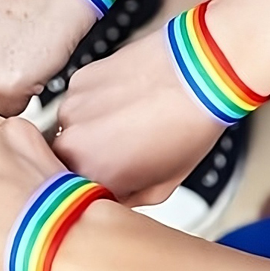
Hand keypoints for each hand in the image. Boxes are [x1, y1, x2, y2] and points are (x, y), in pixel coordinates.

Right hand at [53, 27, 223, 204]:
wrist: (198, 72)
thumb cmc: (189, 125)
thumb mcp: (166, 183)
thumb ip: (130, 197)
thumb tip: (119, 194)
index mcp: (91, 173)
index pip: (80, 190)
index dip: (101, 183)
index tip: (118, 176)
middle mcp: (72, 142)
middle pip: (71, 158)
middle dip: (93, 156)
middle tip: (125, 147)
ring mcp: (72, 108)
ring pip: (73, 127)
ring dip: (93, 127)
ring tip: (129, 118)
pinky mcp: (77, 80)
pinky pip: (81, 99)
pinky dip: (98, 102)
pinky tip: (126, 98)